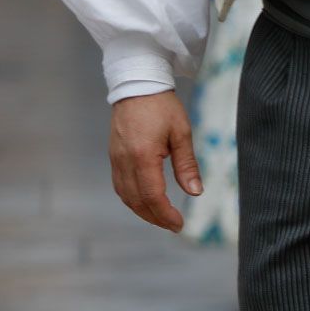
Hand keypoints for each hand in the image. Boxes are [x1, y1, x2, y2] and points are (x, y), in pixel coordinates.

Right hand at [108, 92, 202, 231]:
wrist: (137, 85)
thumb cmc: (162, 106)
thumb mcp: (182, 134)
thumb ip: (187, 165)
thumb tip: (195, 192)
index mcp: (143, 156)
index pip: (152, 195)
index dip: (165, 214)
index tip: (180, 224)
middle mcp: (124, 160)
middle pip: (136, 200)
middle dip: (155, 218)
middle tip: (174, 226)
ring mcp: (116, 158)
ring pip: (125, 195)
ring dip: (142, 211)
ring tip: (162, 218)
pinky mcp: (114, 155)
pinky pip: (120, 184)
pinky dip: (133, 198)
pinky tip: (146, 202)